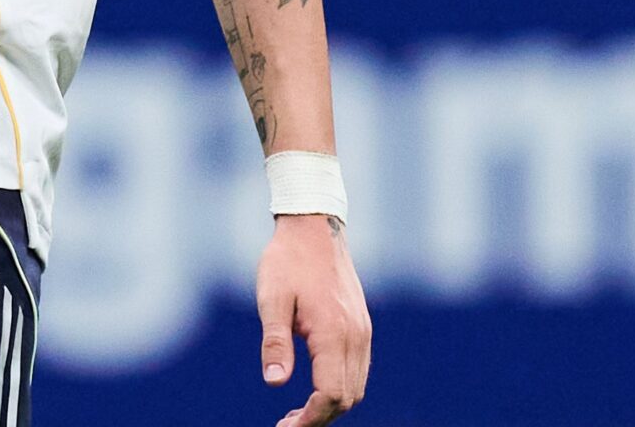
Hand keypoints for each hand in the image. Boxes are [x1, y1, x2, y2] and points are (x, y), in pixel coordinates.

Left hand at [256, 215, 371, 424]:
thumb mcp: (272, 300)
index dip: (308, 420)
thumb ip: (275, 342)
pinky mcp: (361, 326)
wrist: (314, 227)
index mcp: (334, 333)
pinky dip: (339, 388)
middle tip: (286, 424)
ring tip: (298, 413)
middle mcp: (356, 336)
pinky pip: (358, 370)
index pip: (329, 395)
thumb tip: (275, 383)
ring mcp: (362, 331)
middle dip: (319, 418)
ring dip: (330, 406)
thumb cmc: (287, 261)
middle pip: (347, 398)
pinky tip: (314, 388)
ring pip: (356, 387)